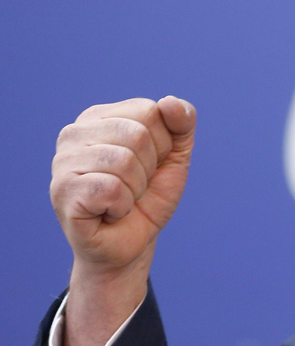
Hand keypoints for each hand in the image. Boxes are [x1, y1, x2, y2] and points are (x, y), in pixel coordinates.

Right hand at [49, 96, 194, 345]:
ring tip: (122, 199)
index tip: (150, 164)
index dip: (163, 144)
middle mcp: (75, 133)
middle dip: (149, 168)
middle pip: (138, 135)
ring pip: (125, 161)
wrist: (132, 243)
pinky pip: (112, 188)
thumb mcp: (175, 156)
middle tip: (135, 186)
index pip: (150, 112)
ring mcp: (63, 162)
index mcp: (100, 117)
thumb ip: (182, 124)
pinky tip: (110, 212)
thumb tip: (171, 102)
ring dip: (136, 189)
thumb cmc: (149, 197)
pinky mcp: (62, 191)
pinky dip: (122, 206)